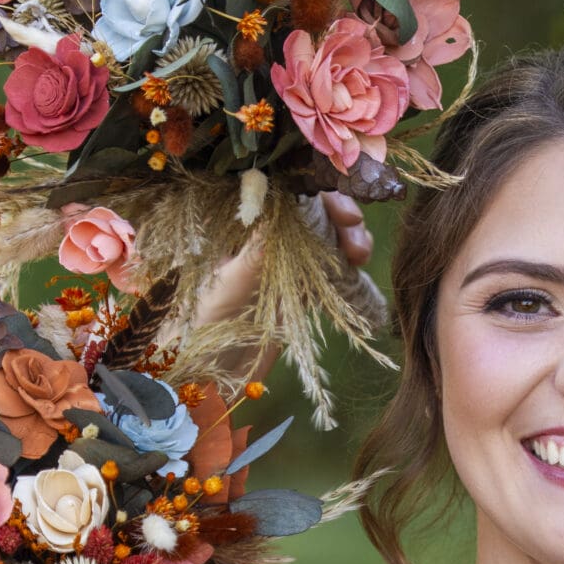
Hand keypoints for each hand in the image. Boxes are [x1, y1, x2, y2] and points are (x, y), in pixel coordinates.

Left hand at [192, 194, 373, 333]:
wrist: (207, 376)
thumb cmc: (202, 329)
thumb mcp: (229, 287)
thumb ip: (255, 250)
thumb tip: (285, 206)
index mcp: (233, 221)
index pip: (279, 188)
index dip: (313, 190)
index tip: (340, 210)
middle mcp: (258, 231)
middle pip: (306, 205)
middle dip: (338, 213)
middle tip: (357, 235)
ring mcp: (278, 256)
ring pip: (321, 229)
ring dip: (347, 235)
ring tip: (361, 254)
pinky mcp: (294, 282)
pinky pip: (326, 259)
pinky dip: (345, 259)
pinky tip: (358, 267)